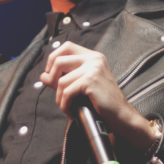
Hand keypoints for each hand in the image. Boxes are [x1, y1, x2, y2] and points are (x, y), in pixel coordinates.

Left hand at [39, 42, 155, 152]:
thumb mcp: (83, 85)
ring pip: (61, 81)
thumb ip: (64, 78)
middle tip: (58, 94)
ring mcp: (93, 69)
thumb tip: (43, 76)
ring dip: (60, 98)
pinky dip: (65, 105)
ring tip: (68, 106)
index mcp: (93, 56)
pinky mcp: (91, 81)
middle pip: (58, 61)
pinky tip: (72, 111)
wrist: (121, 116)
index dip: (53, 59)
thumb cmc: (103, 102)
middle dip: (51, 79)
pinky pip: (66, 92)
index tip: (51, 75)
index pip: (66, 47)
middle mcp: (93, 59)